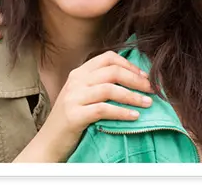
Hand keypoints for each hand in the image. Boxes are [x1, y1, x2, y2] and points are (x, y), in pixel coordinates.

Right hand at [27, 51, 153, 161]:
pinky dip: (122, 112)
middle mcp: (75, 82)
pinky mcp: (74, 115)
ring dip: (133, 96)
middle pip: (112, 72)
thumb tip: (133, 79)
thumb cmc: (71, 119)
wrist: (49, 141)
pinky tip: (134, 116)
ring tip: (148, 103)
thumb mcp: (83, 95)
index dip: (129, 65)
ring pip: (110, 89)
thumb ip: (99, 84)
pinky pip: (104, 110)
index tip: (144, 76)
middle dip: (136, 79)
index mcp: (79, 73)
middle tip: (152, 89)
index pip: (108, 58)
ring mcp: (73, 98)